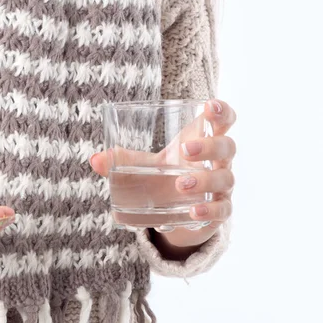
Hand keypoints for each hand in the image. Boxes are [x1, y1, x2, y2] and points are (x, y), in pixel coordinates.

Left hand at [90, 99, 235, 252]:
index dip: (221, 111)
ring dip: (204, 180)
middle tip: (185, 150)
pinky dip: (209, 211)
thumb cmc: (166, 179)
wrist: (177, 216)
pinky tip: (194, 211)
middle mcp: (218, 163)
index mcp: (204, 142)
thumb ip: (122, 160)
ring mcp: (221, 188)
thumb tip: (95, 159)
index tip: (209, 105)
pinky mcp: (219, 212)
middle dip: (209, 146)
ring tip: (180, 184)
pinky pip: (222, 210)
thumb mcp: (145, 166)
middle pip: (227, 147)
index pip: (223, 121)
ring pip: (225, 179)